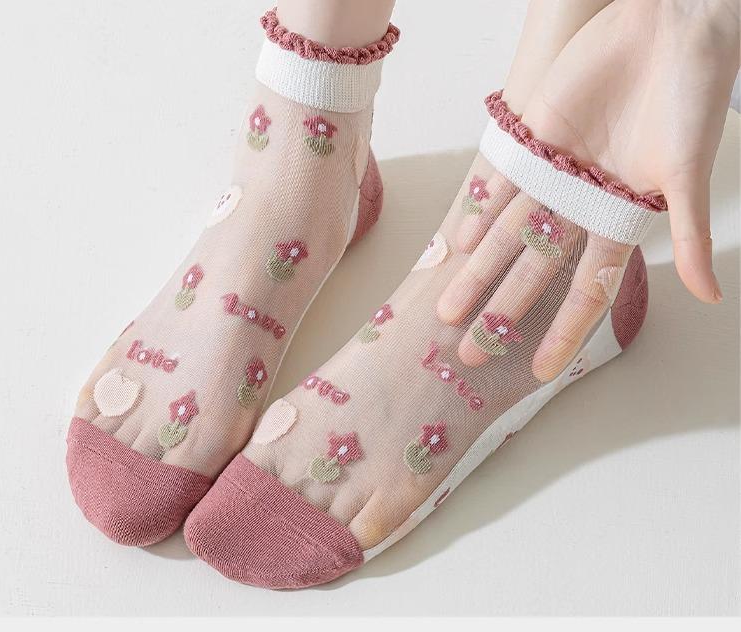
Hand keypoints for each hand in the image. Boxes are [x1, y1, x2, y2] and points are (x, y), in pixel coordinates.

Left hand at [438, 0, 739, 379]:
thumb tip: (709, 295)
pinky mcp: (535, 139)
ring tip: (449, 309)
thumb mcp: (689, 170)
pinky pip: (501, 182)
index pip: (587, 290)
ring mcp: (554, 174)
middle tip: (469, 352)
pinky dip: (478, 211)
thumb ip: (687, 233)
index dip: (563, 331)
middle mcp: (581, 205)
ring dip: (477, 272)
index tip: (540, 372)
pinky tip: (457, 242)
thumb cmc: (692, 95)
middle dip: (502, 314)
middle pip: (535, 272)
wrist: (669, 25)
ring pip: (508, 234)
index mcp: (619, 219)